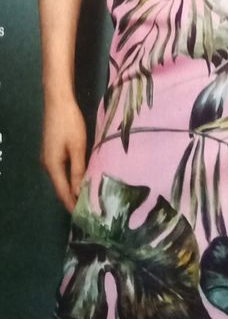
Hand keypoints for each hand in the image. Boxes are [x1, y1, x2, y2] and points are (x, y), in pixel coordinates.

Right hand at [40, 96, 86, 212]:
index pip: (63, 192)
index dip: (72, 205)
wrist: (58, 100)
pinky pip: (61, 169)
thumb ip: (78, 170)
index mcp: (52, 166)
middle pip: (61, 187)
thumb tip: (78, 192)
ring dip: (72, 188)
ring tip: (87, 197)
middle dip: (72, 199)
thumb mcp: (77, 147)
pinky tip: (80, 178)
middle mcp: (47, 164)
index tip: (83, 218)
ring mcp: (48, 156)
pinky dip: (70, 177)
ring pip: (61, 178)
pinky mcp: (52, 149)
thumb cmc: (69, 123)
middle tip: (89, 209)